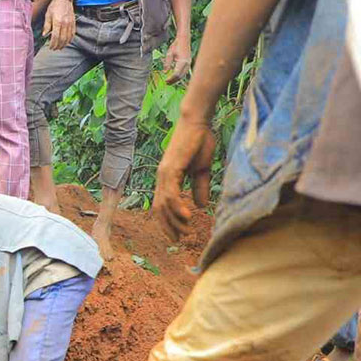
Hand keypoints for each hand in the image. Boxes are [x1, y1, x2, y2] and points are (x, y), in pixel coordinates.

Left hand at [43, 0, 75, 49]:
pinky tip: (67, 42)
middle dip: (58, 46)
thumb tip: (44, 35)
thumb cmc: (54, 6)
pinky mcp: (74, 22)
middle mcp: (65, 23)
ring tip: (60, 47)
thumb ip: (46, 26)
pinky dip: (70, 39)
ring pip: (68, 38)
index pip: (55, 37)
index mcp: (57, 22)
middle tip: (54, 49)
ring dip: (64, 44)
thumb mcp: (48, 15)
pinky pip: (73, 34)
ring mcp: (70, 23)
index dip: (53, 44)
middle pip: (62, 39)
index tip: (50, 47)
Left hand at [153, 113, 216, 240]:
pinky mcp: (170, 168)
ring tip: (186, 231)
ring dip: (174, 220)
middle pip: (160, 209)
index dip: (168, 222)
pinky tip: (187, 216)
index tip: (178, 235)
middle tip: (180, 239)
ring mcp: (164, 173)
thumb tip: (201, 205)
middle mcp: (162, 178)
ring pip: (164, 204)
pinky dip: (177, 206)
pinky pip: (171, 192)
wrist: (198, 122)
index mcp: (168, 179)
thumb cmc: (199, 142)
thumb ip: (199, 187)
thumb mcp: (201, 170)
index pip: (162, 206)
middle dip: (169, 226)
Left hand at [164, 36, 191, 83]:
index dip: (171, 78)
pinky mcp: (188, 63)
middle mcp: (187, 64)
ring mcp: (189, 64)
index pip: (176, 74)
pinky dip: (179, 76)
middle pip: (180, 76)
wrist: (184, 40)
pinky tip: (173, 77)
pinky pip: (184, 72)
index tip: (165, 81)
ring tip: (169, 82)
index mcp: (182, 61)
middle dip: (173, 81)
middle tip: (166, 83)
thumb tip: (165, 72)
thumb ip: (167, 63)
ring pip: (183, 75)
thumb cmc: (176, 45)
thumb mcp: (169, 54)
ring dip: (176, 79)